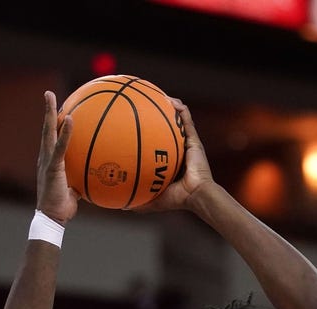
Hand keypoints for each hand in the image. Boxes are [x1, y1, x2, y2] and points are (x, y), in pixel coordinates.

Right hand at [37, 91, 78, 225]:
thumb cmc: (63, 207)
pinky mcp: (52, 167)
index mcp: (50, 161)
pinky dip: (66, 132)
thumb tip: (96, 176)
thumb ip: (82, 179)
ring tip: (51, 96)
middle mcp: (45, 157)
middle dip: (47, 110)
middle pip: (46, 129)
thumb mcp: (75, 190)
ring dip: (49, 113)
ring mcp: (47, 161)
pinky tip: (71, 118)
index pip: (51, 138)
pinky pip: (60, 147)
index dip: (53, 123)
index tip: (57, 108)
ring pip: (47, 132)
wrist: (52, 218)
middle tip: (48, 93)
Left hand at [131, 98, 213, 213]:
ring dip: (169, 105)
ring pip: (177, 119)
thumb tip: (119, 206)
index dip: (145, 133)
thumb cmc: (177, 199)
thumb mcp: (151, 200)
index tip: (131, 125)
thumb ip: (137, 201)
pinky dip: (180, 109)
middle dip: (155, 114)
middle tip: (140, 104)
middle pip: (165, 127)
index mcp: (167, 160)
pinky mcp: (194, 140)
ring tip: (157, 94)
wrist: (197, 196)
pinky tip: (170, 100)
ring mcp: (186, 143)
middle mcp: (177, 149)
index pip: (155, 143)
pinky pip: (186, 119)